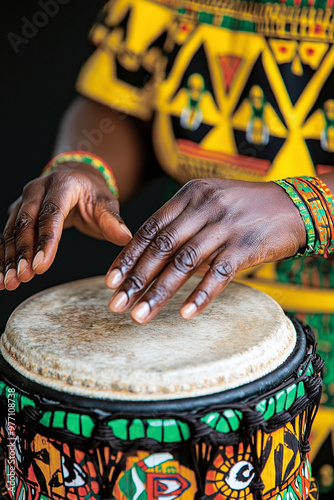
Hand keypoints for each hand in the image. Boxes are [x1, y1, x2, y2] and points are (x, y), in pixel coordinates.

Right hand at [0, 162, 131, 290]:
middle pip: (26, 223)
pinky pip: (7, 237)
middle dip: (22, 253)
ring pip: (12, 232)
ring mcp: (23, 202)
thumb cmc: (93, 194)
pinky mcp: (16, 215)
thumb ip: (112, 221)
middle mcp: (36, 190)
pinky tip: (0, 278)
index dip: (45, 241)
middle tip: (22, 277)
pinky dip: (2, 257)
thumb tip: (124, 237)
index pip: (51, 214)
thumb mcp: (106, 203)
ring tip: (8, 282)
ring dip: (8, 258)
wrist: (77, 179)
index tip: (41, 266)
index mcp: (61, 185)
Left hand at [105, 178, 305, 322]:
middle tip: (116, 304)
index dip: (128, 256)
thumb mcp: (209, 200)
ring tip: (140, 315)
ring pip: (185, 263)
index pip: (150, 228)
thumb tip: (149, 249)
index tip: (111, 280)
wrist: (291, 205)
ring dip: (160, 292)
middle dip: (135, 278)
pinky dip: (201, 295)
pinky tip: (185, 313)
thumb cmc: (244, 206)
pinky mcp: (245, 246)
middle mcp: (204, 208)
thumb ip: (181, 219)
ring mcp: (225, 227)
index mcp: (189, 195)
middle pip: (161, 247)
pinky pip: (218, 274)